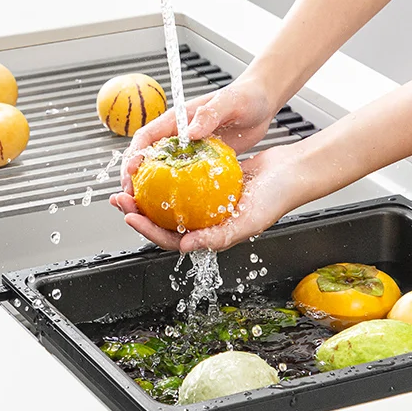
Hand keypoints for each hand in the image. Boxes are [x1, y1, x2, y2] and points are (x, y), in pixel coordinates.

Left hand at [111, 142, 312, 252]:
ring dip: (148, 194)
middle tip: (119, 199)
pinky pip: (182, 181)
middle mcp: (206, 221)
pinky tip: (155, 164)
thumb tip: (183, 246)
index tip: (129, 216)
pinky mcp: (209, 182)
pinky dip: (166, 176)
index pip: (171, 239)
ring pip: (170, 201)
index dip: (148, 230)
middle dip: (139, 212)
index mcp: (211, 236)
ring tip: (131, 182)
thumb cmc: (276, 199)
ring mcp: (207, 202)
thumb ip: (218, 237)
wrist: (292, 170)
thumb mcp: (247, 221)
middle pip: (164, 220)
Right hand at [118, 76, 275, 196]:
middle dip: (132, 178)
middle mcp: (178, 135)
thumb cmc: (245, 97)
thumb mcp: (230, 103)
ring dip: (148, 189)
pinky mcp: (200, 160)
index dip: (135, 154)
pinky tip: (174, 209)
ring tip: (143, 209)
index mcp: (178, 119)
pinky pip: (181, 178)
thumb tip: (190, 131)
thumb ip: (210, 114)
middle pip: (146, 157)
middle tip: (130, 198)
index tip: (130, 172)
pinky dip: (173, 192)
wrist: (261, 104)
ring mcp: (187, 149)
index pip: (147, 136)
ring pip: (160, 171)